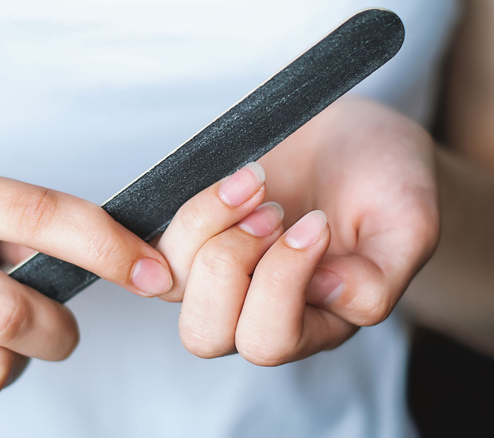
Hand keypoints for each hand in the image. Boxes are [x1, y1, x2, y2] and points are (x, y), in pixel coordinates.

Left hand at [156, 96, 439, 364]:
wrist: (352, 138)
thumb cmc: (385, 182)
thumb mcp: (409, 225)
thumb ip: (380, 278)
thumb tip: (326, 295)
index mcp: (314, 324)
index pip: (269, 340)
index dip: (281, 281)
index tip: (318, 221)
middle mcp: (258, 310)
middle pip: (205, 334)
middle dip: (229, 264)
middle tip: (271, 212)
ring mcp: (221, 275)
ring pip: (174, 287)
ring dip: (207, 227)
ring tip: (254, 183)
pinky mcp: (195, 239)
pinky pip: (159, 247)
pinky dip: (187, 212)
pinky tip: (233, 181)